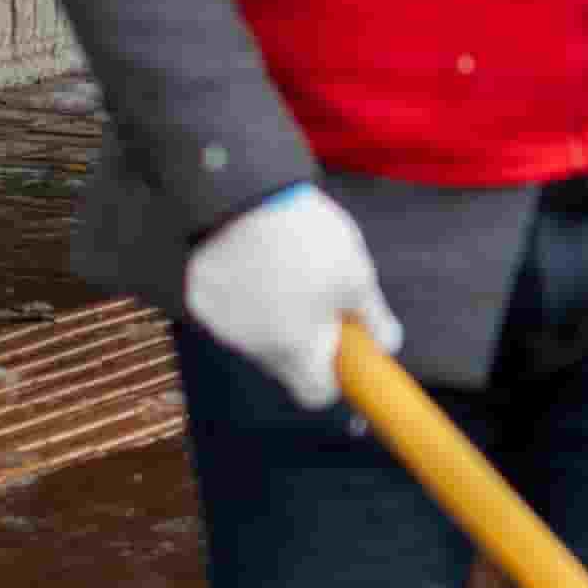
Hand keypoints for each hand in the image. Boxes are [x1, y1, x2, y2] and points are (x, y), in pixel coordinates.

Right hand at [180, 182, 395, 393]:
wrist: (245, 194)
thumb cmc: (306, 239)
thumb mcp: (356, 275)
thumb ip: (372, 316)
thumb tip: (388, 342)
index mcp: (295, 349)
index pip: (316, 393)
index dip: (334, 377)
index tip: (343, 350)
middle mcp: (253, 346)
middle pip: (284, 362)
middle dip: (304, 339)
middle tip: (319, 297)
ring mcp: (221, 323)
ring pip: (254, 334)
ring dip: (271, 316)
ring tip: (285, 268)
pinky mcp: (199, 297)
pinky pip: (228, 308)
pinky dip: (242, 294)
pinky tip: (255, 260)